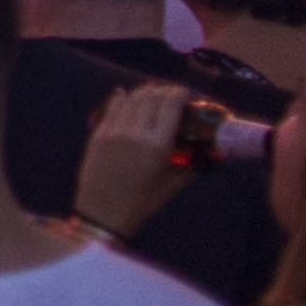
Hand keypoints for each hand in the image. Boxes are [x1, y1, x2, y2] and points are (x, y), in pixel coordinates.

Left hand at [72, 82, 189, 240]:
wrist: (103, 214)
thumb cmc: (142, 203)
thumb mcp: (172, 186)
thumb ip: (190, 166)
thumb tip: (207, 154)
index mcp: (158, 145)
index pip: (171, 104)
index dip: (181, 93)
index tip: (187, 95)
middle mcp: (136, 132)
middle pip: (153, 96)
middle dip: (165, 91)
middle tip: (172, 96)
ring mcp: (114, 131)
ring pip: (132, 98)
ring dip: (145, 92)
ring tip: (153, 96)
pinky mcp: (98, 133)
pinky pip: (112, 107)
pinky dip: (122, 98)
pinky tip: (127, 95)